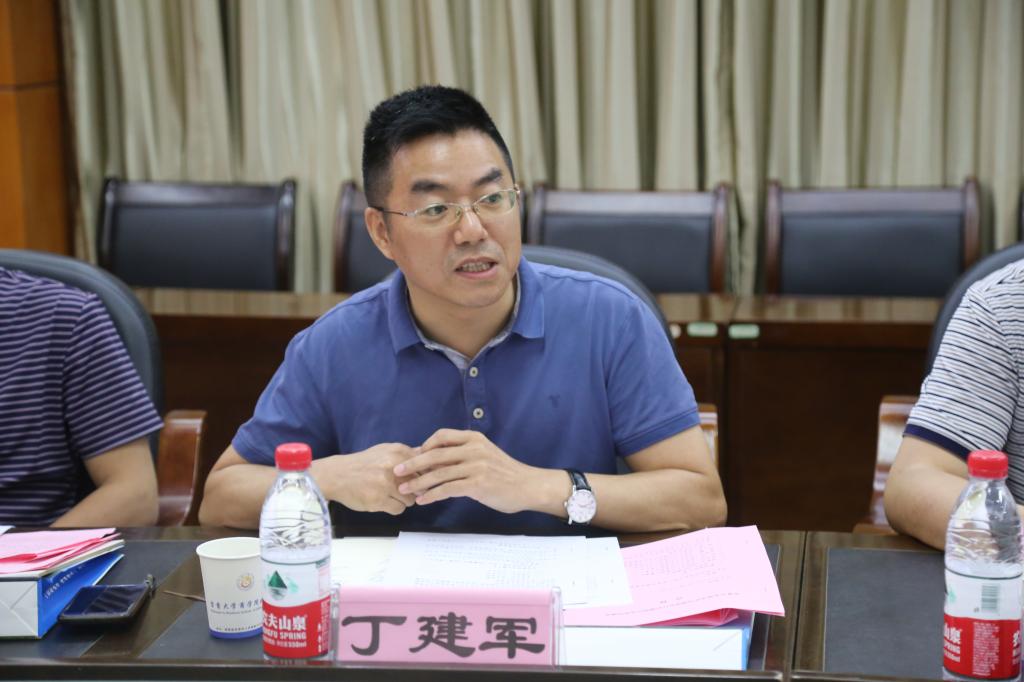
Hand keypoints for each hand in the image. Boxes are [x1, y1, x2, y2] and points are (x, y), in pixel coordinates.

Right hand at [312, 443, 418, 514]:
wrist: (337, 475)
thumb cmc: (363, 464)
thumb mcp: (385, 451)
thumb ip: (407, 454)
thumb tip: (429, 457)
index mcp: (397, 452)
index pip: (424, 468)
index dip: (424, 477)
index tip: (419, 481)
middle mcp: (393, 466)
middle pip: (420, 485)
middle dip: (414, 490)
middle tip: (404, 490)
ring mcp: (385, 484)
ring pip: (410, 500)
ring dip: (404, 500)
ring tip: (392, 495)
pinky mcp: (378, 500)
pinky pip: (399, 509)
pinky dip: (394, 508)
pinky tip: (385, 501)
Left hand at [394, 429, 542, 512]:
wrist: (527, 486)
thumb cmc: (504, 473)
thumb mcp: (485, 455)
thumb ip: (463, 454)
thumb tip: (435, 459)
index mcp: (474, 438)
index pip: (442, 435)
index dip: (425, 445)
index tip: (413, 456)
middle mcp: (474, 449)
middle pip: (435, 454)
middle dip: (413, 463)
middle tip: (397, 471)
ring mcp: (476, 466)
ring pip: (439, 473)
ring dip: (419, 482)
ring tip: (405, 489)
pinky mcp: (477, 484)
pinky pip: (448, 489)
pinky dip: (432, 495)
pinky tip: (423, 500)